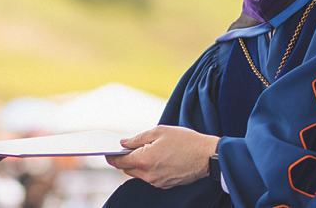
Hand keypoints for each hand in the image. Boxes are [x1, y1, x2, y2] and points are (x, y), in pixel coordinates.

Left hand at [105, 125, 219, 188]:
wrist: (208, 156)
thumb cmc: (186, 141)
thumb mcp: (160, 131)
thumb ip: (138, 138)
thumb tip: (123, 143)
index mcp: (145, 160)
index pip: (119, 161)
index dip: (111, 156)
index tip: (107, 151)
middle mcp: (149, 174)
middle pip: (127, 169)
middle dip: (124, 159)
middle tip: (127, 148)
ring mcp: (157, 182)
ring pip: (138, 174)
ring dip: (138, 164)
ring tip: (146, 150)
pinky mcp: (165, 185)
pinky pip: (150, 177)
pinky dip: (149, 168)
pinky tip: (157, 158)